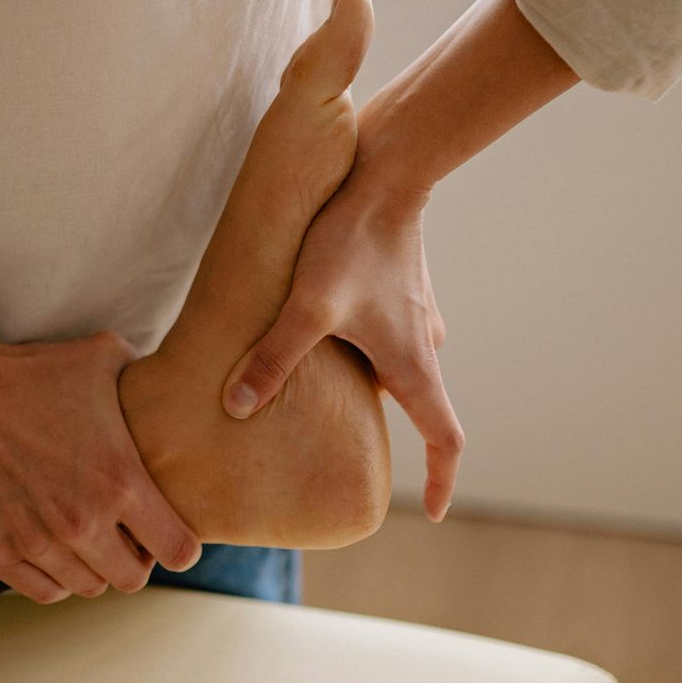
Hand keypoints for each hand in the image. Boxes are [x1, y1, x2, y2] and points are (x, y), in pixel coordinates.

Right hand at [0, 329, 202, 602]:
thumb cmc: (34, 371)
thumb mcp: (104, 358)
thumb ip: (149, 379)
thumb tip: (175, 383)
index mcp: (120, 481)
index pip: (179, 551)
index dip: (178, 542)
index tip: (165, 528)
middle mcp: (81, 521)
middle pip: (134, 579)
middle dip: (136, 558)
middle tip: (123, 533)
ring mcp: (36, 541)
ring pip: (89, 587)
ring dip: (93, 566)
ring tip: (84, 534)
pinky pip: (45, 591)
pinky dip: (55, 576)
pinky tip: (53, 546)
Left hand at [220, 166, 462, 521]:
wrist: (388, 170)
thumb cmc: (352, 240)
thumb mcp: (307, 307)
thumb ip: (272, 358)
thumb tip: (237, 407)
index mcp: (412, 365)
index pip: (444, 441)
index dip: (440, 481)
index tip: (434, 512)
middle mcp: (422, 345)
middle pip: (417, 407)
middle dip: (392, 437)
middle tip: (355, 457)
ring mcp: (415, 315)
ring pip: (397, 367)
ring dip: (371, 386)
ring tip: (330, 398)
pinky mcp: (400, 287)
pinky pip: (385, 334)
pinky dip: (364, 349)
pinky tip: (326, 338)